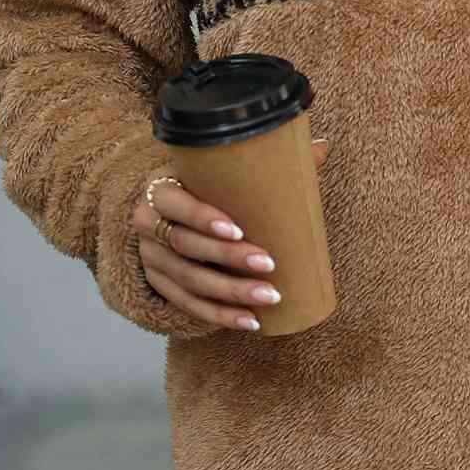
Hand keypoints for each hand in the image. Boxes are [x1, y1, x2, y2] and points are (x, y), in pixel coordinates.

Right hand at [132, 138, 329, 331]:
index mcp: (160, 190)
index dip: (202, 218)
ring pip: (189, 282)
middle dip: (229, 259)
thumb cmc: (204, 187)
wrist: (164, 210)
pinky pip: (189, 306)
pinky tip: (250, 321)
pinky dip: (220, 316)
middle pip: (186, 246)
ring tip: (270, 297)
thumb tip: (321, 147)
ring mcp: (151, 260)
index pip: (175, 203)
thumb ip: (263, 159)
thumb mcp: (219, 171)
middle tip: (269, 263)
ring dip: (231, 294)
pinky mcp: (160, 285)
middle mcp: (148, 226)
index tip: (239, 229)